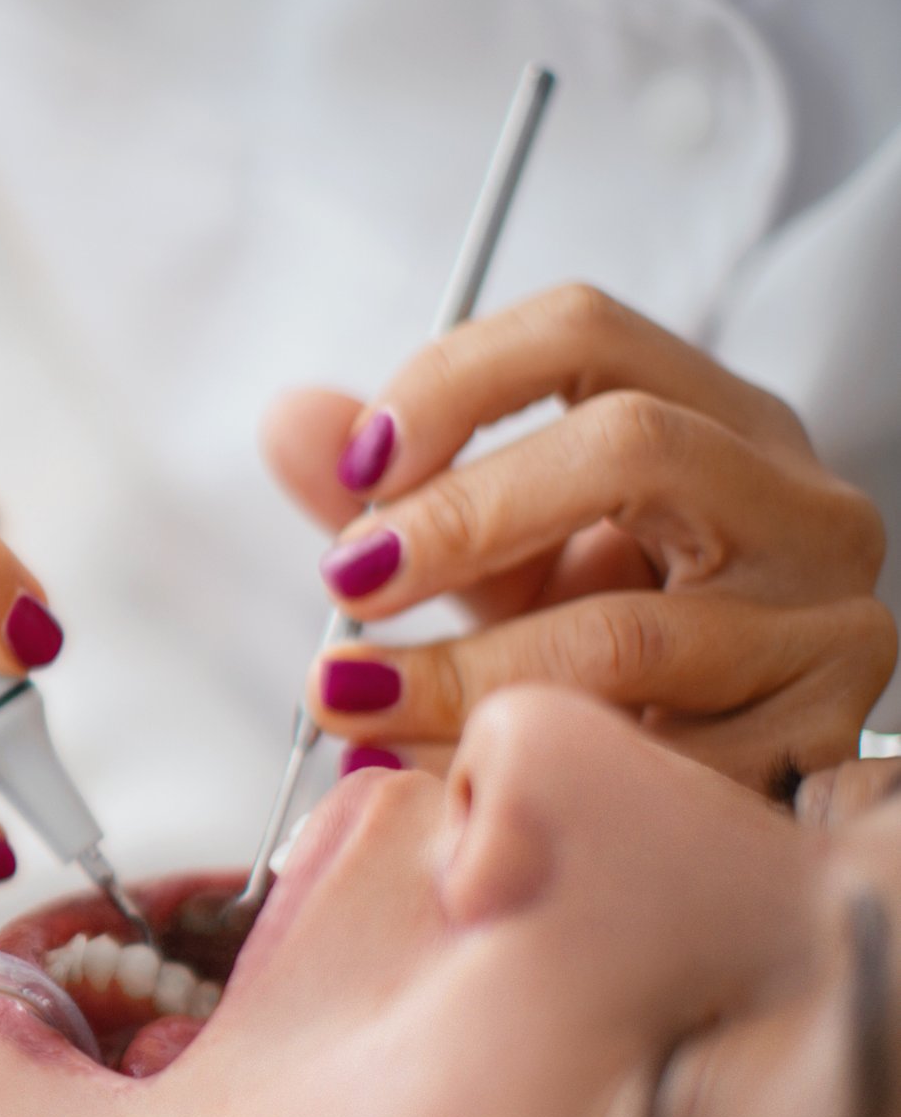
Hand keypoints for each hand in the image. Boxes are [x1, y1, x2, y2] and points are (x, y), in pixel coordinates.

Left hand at [264, 284, 894, 785]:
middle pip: (630, 446)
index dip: (454, 382)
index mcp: (713, 419)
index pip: (585, 331)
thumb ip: (396, 493)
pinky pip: (649, 763)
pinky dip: (533, 773)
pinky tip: (455, 784)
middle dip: (462, 517)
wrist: (705, 782)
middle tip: (350, 580)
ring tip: (357, 700)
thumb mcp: (494, 558)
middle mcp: (794, 500)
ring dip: (465, 675)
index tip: (358, 465)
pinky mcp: (815, 745)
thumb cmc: (598, 643)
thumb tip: (291, 420)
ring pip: (632, 633)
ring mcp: (824, 623)